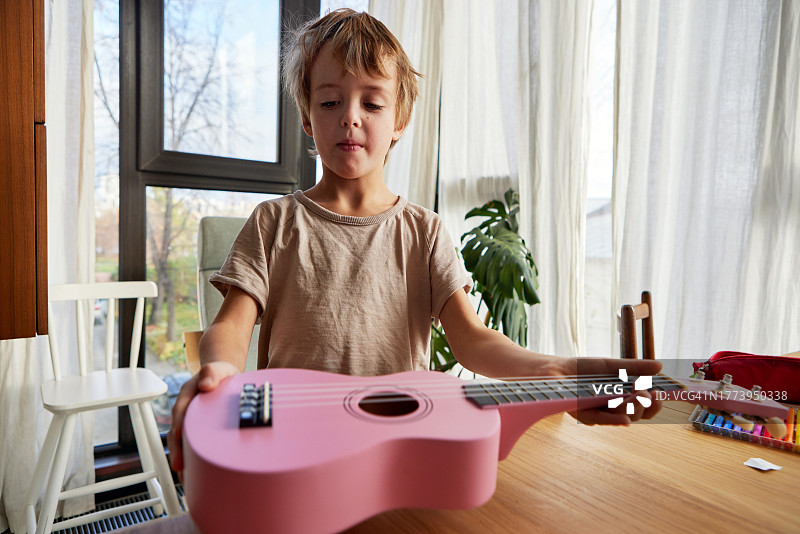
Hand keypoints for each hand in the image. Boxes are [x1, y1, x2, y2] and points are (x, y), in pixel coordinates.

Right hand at [167, 361, 240, 479]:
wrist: (225, 378)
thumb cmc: (220, 375)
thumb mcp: (218, 369)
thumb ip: (211, 373)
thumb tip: (206, 384)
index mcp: (187, 396)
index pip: (180, 411)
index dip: (179, 425)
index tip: (179, 436)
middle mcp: (186, 411)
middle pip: (177, 433)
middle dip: (177, 450)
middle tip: (180, 467)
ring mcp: (190, 422)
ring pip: (182, 443)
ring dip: (183, 460)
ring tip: (186, 479)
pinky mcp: (198, 432)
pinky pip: (192, 447)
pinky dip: (192, 462)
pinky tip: (195, 476)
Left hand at [563, 357, 663, 425]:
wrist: (555, 370)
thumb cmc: (583, 370)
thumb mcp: (611, 366)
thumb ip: (633, 367)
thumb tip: (660, 366)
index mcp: (622, 399)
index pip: (645, 407)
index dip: (655, 404)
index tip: (662, 394)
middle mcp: (613, 409)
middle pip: (637, 414)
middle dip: (645, 404)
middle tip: (648, 393)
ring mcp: (600, 414)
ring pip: (623, 417)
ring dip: (633, 408)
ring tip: (640, 395)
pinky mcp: (584, 415)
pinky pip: (602, 420)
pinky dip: (614, 420)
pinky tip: (625, 419)